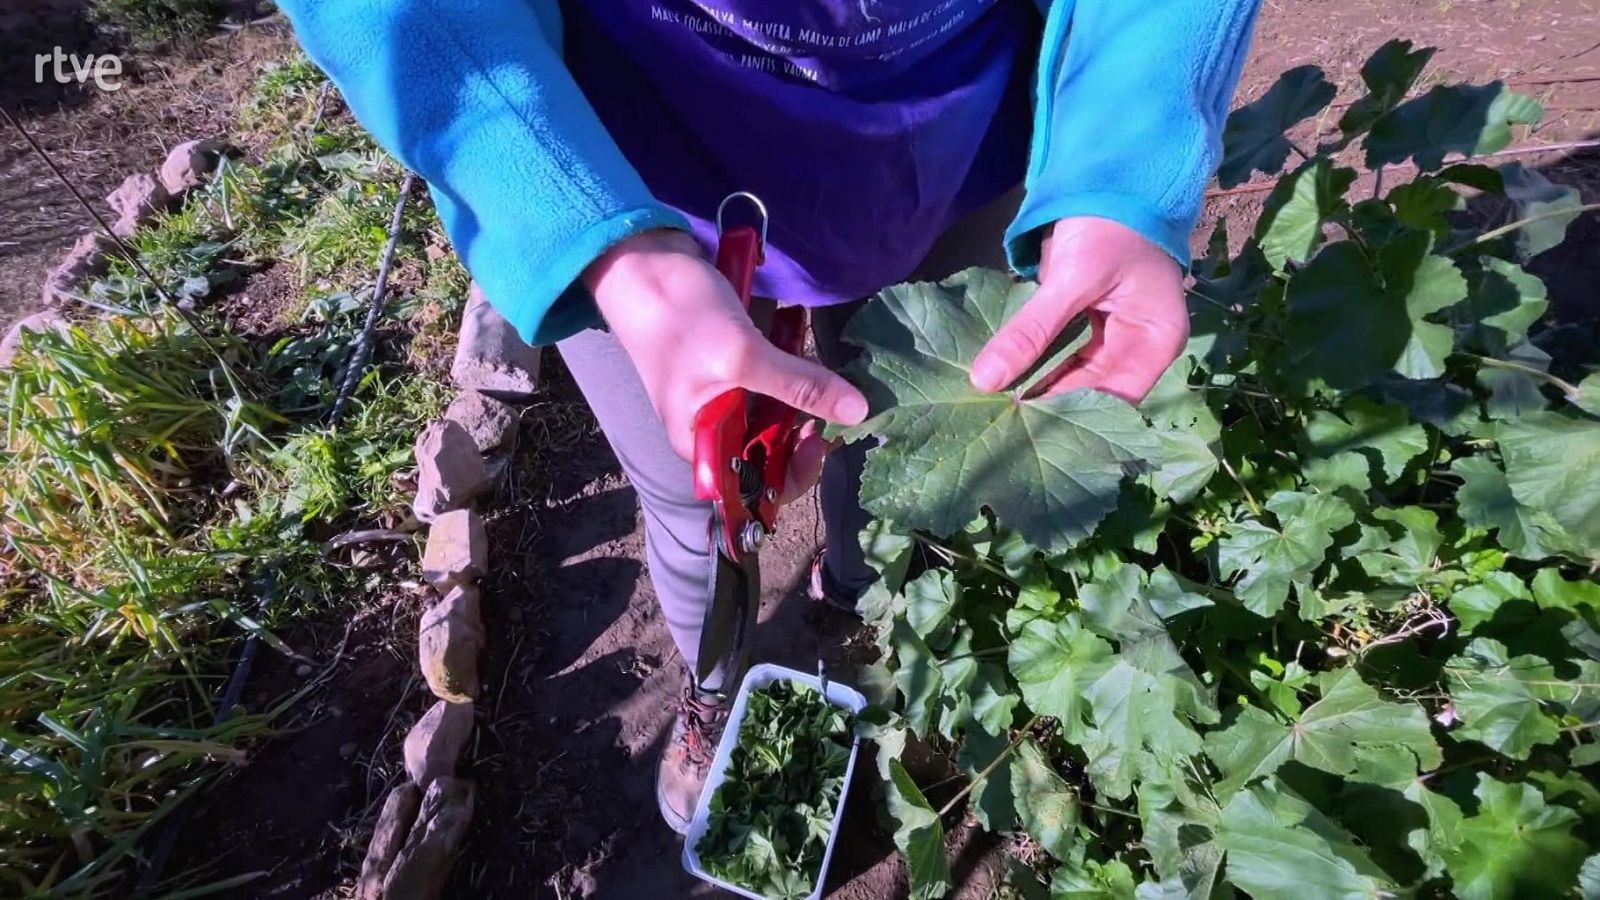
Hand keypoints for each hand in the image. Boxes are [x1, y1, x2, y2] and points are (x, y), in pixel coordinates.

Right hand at [582, 230, 866, 498]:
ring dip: (803, 393)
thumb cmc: (679, 317)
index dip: (793, 472)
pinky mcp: (734, 366)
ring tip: (826, 368)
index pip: (755, 485)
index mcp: (703, 444)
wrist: (643, 260)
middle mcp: (714, 429)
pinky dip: (791, 364)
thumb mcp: (743, 355)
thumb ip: (798, 385)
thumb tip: (858, 412)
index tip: (819, 438)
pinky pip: (773, 379)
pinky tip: (799, 336)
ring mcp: (724, 396)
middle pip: (772, 450)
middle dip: (805, 429)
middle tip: (833, 398)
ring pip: (778, 413)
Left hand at [969, 217, 1186, 402]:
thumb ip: (1031, 331)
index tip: (1017, 421)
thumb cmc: (1108, 223)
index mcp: (1155, 341)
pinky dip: (1036, 367)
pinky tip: (1004, 383)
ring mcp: (1115, 339)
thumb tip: (984, 380)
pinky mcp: (1090, 328)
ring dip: (1037, 390)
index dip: (1067, 414)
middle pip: (1093, 394)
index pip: (1112, 399)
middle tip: (996, 421)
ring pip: (1073, 379)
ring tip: (995, 411)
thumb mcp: (1071, 276)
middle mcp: (1140, 349)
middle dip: (1048, 407)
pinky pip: (1062, 359)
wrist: (1111, 177)